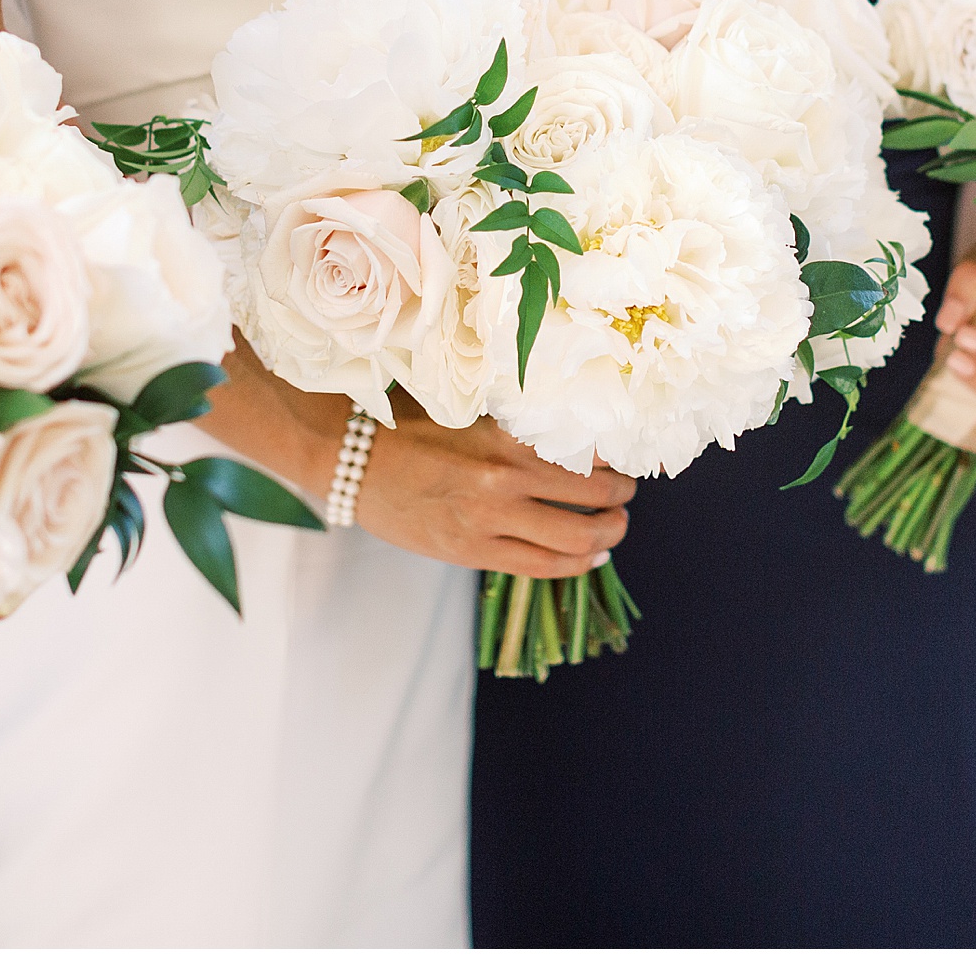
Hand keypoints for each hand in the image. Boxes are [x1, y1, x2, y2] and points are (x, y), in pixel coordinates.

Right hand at [355, 389, 635, 578]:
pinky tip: (592, 555)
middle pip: (594, 495)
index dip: (618, 456)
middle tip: (627, 491)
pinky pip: (542, 566)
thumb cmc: (405, 424)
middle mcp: (505, 478)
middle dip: (622, 496)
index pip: (587, 448)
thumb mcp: (465, 409)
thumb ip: (514, 422)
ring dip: (609, 532)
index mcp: (506, 434)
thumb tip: (571, 430)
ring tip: (615, 525)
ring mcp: (489, 520)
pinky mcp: (472, 552)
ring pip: (577, 538)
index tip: (628, 455)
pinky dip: (578, 563)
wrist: (347, 457)